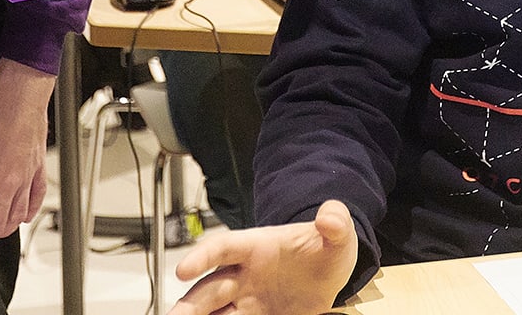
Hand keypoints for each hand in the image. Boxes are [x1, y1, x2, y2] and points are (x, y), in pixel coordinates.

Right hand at [168, 200, 358, 314]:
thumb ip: (336, 222)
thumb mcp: (338, 234)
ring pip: (214, 312)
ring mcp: (248, 300)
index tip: (183, 270)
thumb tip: (330, 216)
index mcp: (256, 246)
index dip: (203, 257)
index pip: (224, 247)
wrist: (331, 274)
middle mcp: (244, 274)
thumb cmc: (325, 249)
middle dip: (190, 305)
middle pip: (210, 289)